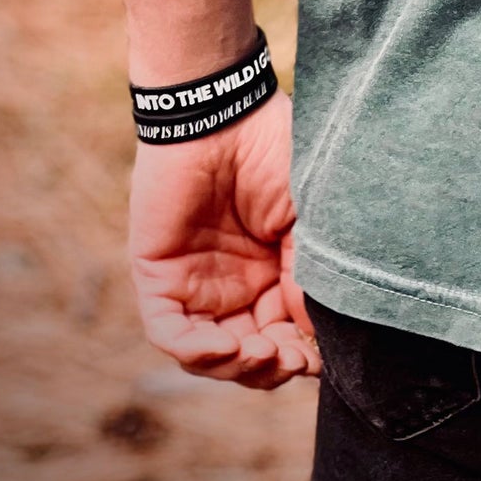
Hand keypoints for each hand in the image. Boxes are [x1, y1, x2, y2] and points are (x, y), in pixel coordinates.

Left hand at [127, 90, 317, 386]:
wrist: (224, 113)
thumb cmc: (274, 152)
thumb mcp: (305, 218)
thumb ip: (306, 275)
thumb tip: (317, 337)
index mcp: (271, 272)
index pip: (285, 333)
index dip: (302, 353)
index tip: (322, 358)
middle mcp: (233, 285)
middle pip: (248, 354)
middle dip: (272, 367)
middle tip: (293, 361)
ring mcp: (194, 285)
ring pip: (210, 354)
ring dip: (238, 367)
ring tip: (262, 354)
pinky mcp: (158, 277)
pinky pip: (171, 332)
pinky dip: (197, 351)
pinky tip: (229, 347)